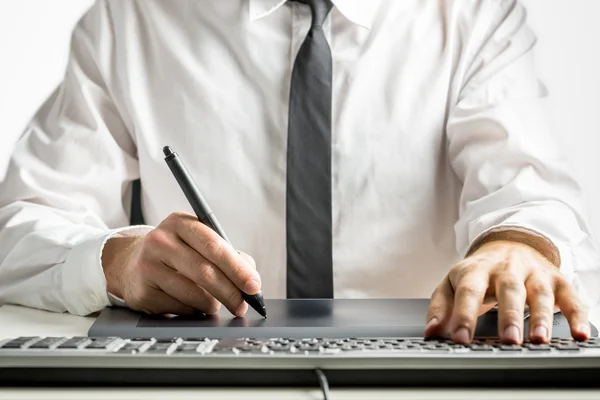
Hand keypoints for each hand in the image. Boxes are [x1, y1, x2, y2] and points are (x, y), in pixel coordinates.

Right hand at [101, 212, 260, 315]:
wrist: (130, 264)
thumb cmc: (177, 253)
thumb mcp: (198, 243)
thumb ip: (228, 255)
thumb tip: (251, 278)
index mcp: (180, 222)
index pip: (215, 246)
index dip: (237, 268)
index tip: (254, 285)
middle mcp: (161, 240)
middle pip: (204, 271)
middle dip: (230, 292)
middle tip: (242, 306)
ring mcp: (147, 266)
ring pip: (193, 293)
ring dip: (212, 304)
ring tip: (216, 304)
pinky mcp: (141, 291)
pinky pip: (179, 308)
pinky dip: (194, 311)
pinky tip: (192, 304)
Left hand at [424, 240, 589, 343]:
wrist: (509, 244)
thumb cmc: (478, 272)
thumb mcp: (452, 283)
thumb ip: (441, 306)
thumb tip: (431, 331)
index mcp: (477, 269)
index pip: (469, 291)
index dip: (464, 315)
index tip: (460, 338)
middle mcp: (507, 268)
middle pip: (509, 289)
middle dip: (509, 316)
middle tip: (508, 340)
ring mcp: (534, 273)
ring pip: (540, 293)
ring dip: (542, 317)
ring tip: (539, 340)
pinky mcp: (557, 279)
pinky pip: (570, 298)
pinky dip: (577, 316)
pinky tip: (579, 334)